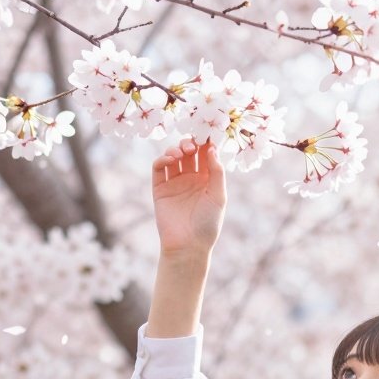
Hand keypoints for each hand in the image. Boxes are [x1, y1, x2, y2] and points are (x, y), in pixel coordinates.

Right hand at [151, 135, 225, 258]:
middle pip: (189, 152)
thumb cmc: (208, 223)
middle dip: (190, 143)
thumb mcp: (218, 196)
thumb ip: (217, 172)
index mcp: (208, 179)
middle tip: (192, 144)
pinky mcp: (160, 188)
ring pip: (173, 157)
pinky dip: (163, 159)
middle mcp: (191, 178)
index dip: (206, 143)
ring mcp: (175, 182)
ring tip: (182, 152)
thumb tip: (211, 148)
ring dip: (177, 149)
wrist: (188, 245)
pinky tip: (170, 159)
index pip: (206, 154)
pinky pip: (159, 168)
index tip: (207, 133)